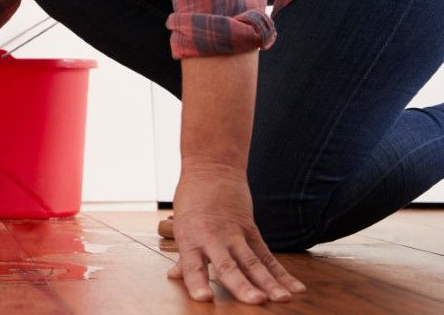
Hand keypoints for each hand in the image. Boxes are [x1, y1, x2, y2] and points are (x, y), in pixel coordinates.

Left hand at [168, 165, 305, 304]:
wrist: (212, 169)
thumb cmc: (192, 200)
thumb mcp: (182, 226)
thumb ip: (183, 257)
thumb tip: (174, 277)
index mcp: (190, 239)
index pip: (192, 265)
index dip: (197, 282)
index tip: (204, 299)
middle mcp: (213, 238)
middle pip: (228, 265)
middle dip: (242, 285)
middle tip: (255, 301)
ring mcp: (235, 234)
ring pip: (253, 262)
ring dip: (268, 282)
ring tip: (281, 299)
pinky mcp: (252, 231)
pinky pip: (268, 255)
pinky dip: (282, 273)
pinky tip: (296, 289)